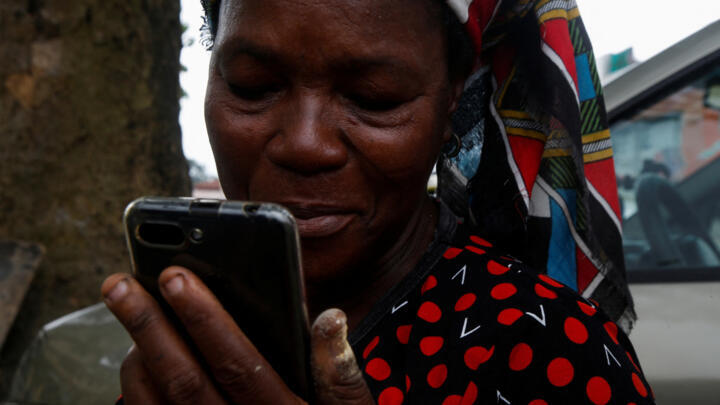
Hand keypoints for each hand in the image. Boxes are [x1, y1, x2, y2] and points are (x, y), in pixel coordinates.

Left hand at [101, 266, 374, 403]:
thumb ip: (339, 372)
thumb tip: (330, 319)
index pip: (236, 362)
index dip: (203, 318)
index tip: (176, 278)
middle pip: (183, 379)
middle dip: (149, 327)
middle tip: (121, 285)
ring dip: (137, 355)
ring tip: (128, 314)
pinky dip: (135, 389)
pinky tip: (136, 357)